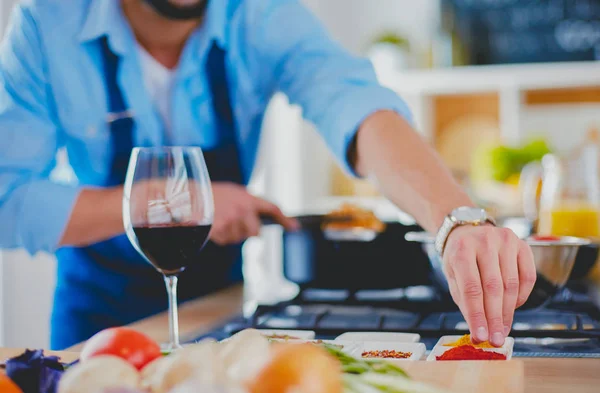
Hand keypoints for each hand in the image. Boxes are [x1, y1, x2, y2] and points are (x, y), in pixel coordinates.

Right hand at [210, 182, 298, 244]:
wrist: (189, 196)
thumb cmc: (209, 194)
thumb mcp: (232, 192)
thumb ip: (246, 204)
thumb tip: (254, 221)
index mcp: (248, 197)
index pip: (272, 208)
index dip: (285, 219)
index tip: (294, 227)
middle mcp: (243, 209)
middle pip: (255, 232)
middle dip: (246, 232)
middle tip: (234, 225)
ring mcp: (233, 220)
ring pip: (239, 238)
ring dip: (230, 234)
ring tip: (218, 220)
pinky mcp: (221, 229)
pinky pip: (225, 240)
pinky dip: (219, 236)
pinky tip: (212, 225)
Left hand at [443, 225, 536, 346]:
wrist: (467, 230)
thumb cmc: (459, 256)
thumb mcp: (452, 275)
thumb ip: (464, 300)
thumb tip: (479, 330)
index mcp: (462, 250)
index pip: (471, 289)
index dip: (477, 316)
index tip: (481, 336)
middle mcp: (485, 242)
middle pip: (493, 288)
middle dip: (495, 318)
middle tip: (495, 340)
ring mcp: (506, 241)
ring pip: (511, 284)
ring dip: (508, 312)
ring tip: (502, 329)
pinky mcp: (523, 245)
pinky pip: (528, 277)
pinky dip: (521, 296)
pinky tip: (512, 306)